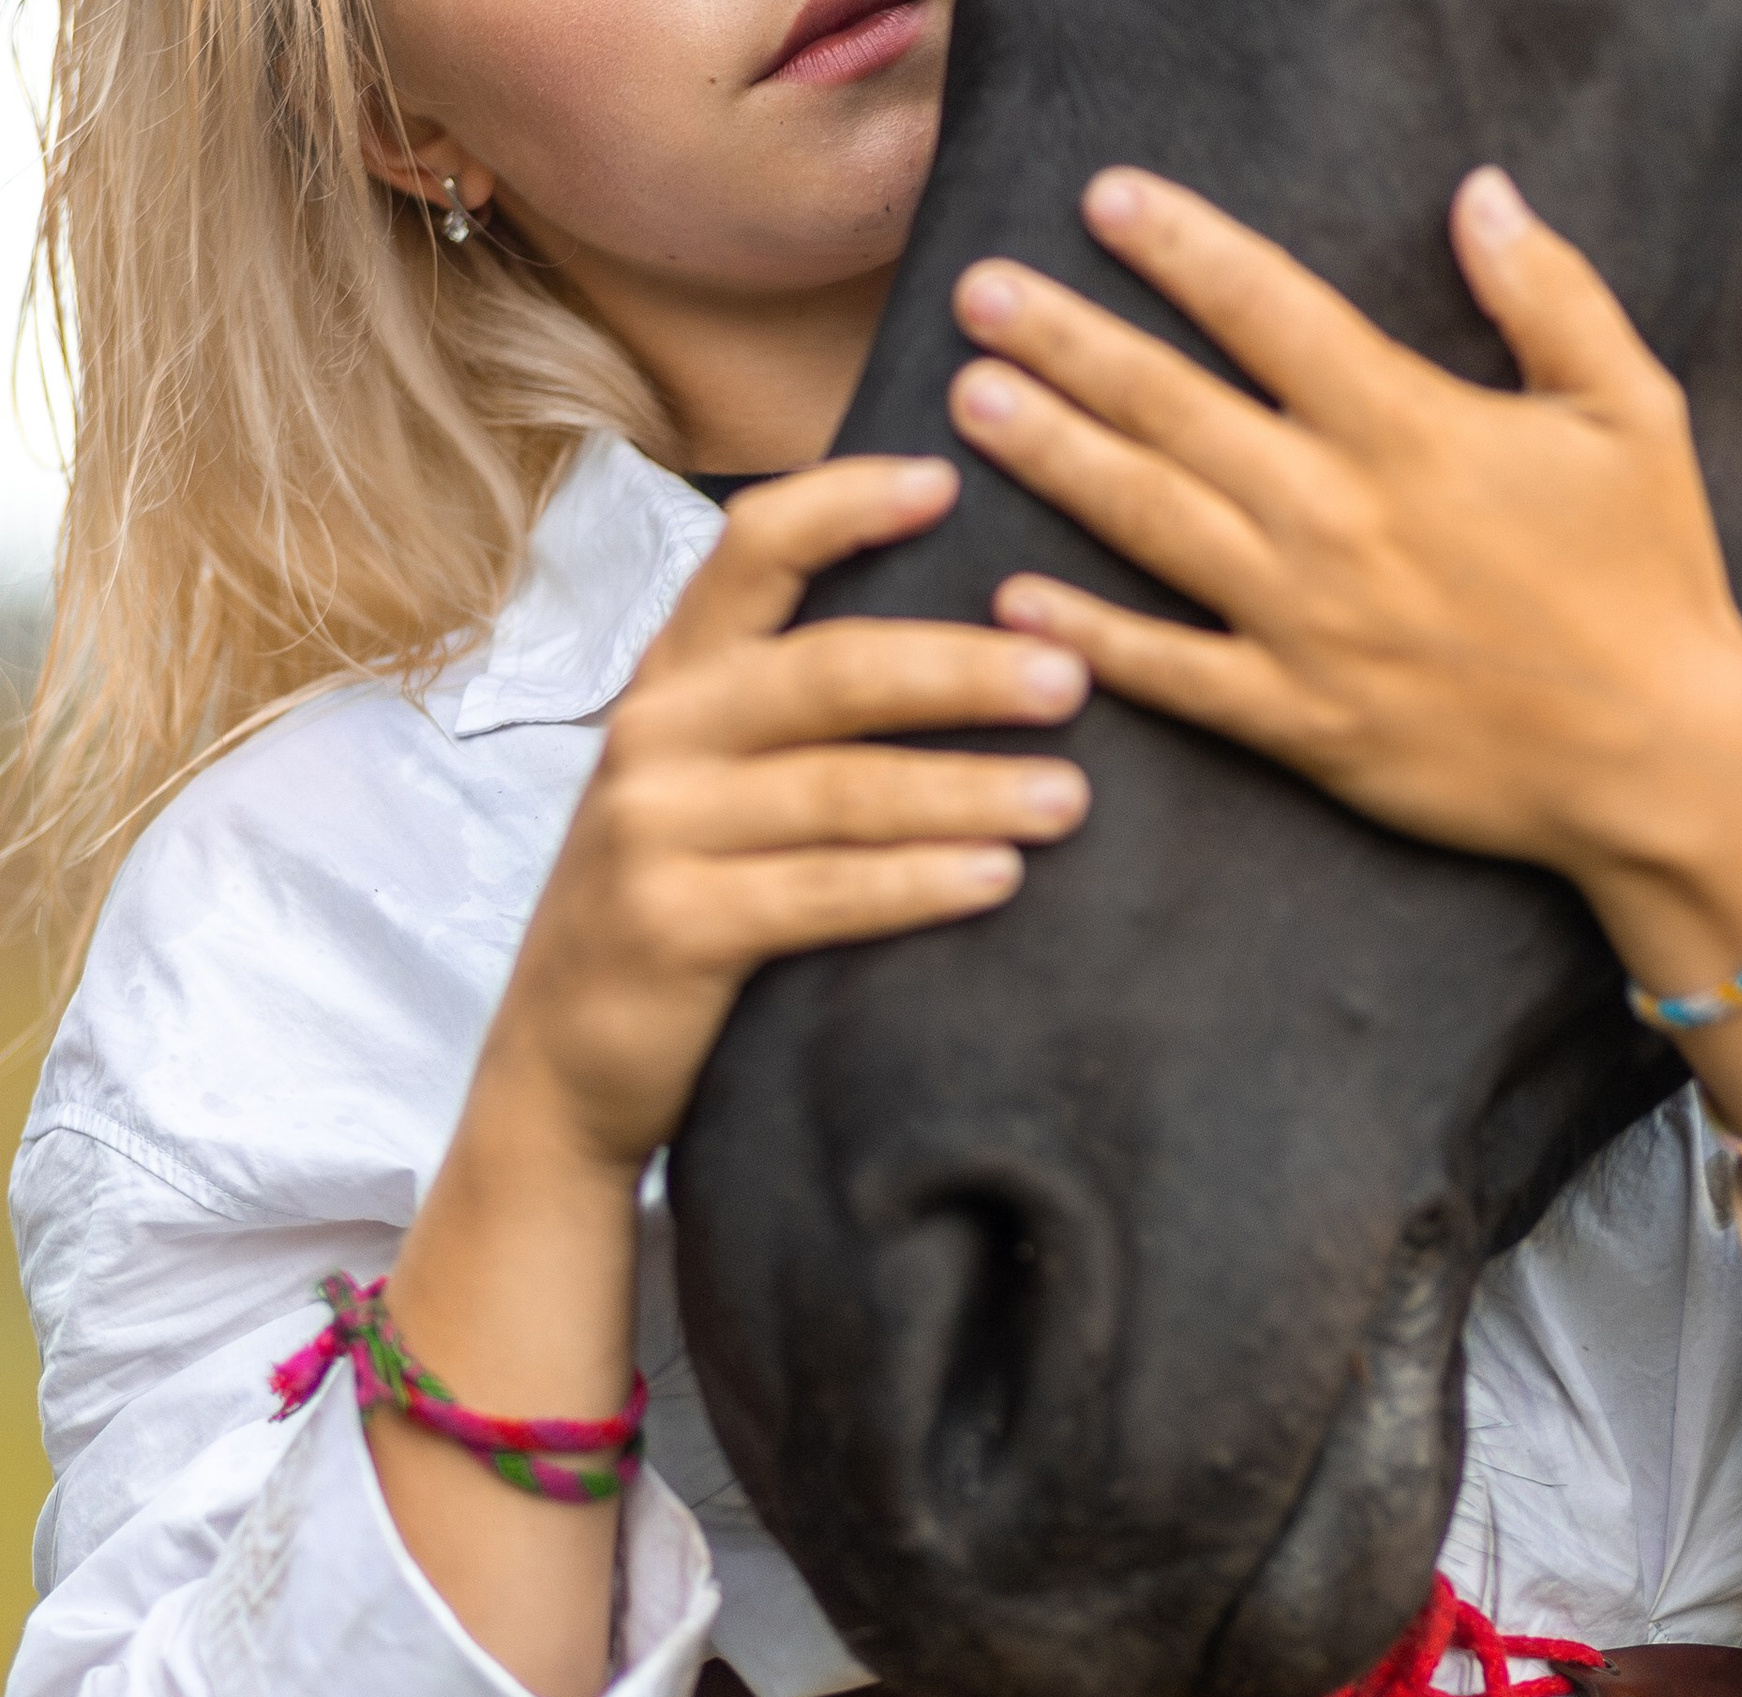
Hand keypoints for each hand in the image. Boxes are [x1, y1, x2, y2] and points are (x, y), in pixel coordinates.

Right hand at [477, 458, 1092, 1174]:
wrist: (563, 1068)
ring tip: (1070, 798)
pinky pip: (819, 894)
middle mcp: (655, 735)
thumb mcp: (711, 783)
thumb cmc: (682, 903)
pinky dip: (915, 884)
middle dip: (960, 671)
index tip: (946, 478)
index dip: (845, 503)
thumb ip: (798, 709)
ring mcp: (652, 831)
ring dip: (967, 789)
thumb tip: (985, 636)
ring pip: (839, 790)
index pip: (752, 550)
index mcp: (676, 678)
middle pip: (828, 670)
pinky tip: (997, 878)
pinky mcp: (670, 929)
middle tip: (1073, 678)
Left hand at [946, 165, 1741, 938]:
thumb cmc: (1654, 579)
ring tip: (971, 399)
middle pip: (1175, 407)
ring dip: (1054, 455)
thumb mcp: (1632, 413)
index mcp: (1412, 429)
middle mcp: (1339, 517)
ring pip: (1151, 522)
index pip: (1268, 311)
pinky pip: (1172, 672)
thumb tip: (1479, 191)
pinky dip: (1090, 633)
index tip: (1106, 200)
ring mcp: (1307, 625)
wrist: (1661, 760)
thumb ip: (1549, 294)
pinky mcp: (1299, 722)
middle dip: (1069, 341)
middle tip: (979, 292)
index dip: (1182, 247)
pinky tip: (1014, 592)